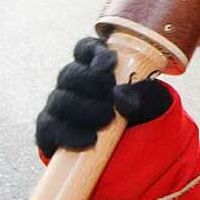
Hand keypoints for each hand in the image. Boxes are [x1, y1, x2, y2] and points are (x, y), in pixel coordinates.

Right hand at [35, 37, 170, 158]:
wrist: (123, 150)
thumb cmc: (138, 113)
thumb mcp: (150, 101)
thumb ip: (142, 93)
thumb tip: (121, 96)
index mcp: (95, 66)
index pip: (86, 48)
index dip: (94, 53)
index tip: (108, 64)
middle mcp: (72, 82)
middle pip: (70, 73)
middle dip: (92, 83)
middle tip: (112, 97)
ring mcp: (57, 105)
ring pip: (60, 100)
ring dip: (85, 110)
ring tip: (108, 120)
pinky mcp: (49, 130)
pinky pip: (50, 128)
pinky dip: (71, 135)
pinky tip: (89, 140)